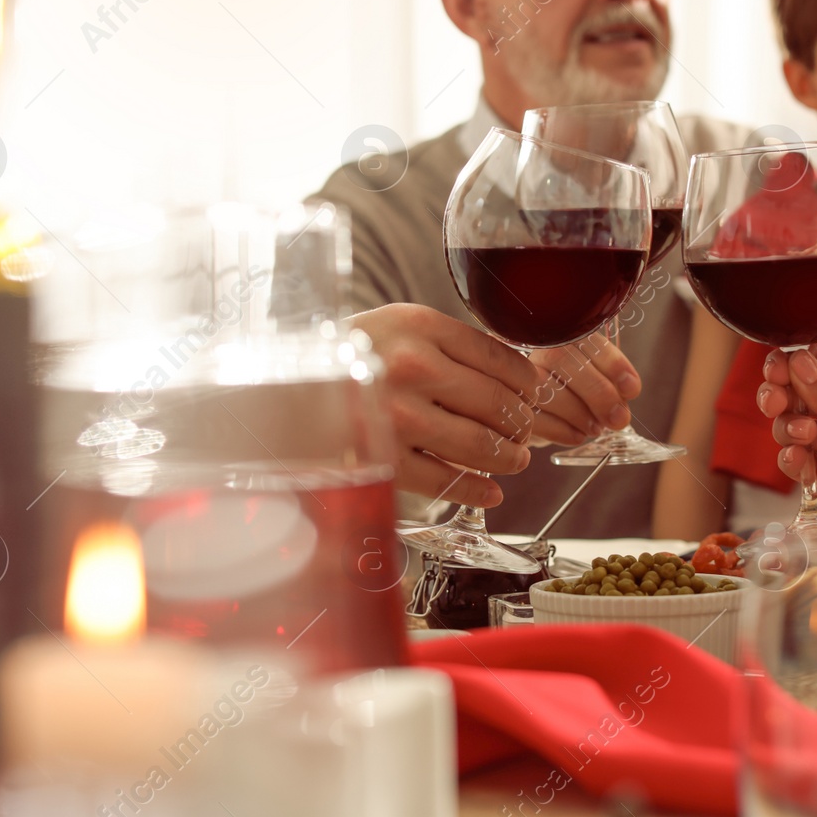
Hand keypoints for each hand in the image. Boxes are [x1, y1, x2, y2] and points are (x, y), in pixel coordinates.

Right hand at [351, 305, 587, 506]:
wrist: (282, 389)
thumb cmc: (346, 356)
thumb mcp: (394, 325)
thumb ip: (446, 343)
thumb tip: (512, 377)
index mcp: (419, 325)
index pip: (498, 356)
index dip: (526, 381)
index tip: (534, 393)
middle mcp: (411, 367)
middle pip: (497, 402)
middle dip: (521, 423)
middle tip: (525, 430)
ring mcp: (398, 416)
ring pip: (480, 444)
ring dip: (509, 457)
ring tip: (515, 458)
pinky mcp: (385, 459)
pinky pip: (447, 481)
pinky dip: (478, 490)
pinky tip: (492, 491)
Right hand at [527, 332, 642, 441]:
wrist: (543, 416)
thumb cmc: (576, 395)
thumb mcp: (599, 385)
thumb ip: (613, 388)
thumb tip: (622, 404)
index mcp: (566, 338)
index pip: (586, 339)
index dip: (612, 363)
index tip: (631, 388)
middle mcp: (538, 351)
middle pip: (561, 360)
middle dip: (597, 391)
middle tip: (618, 418)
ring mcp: (517, 378)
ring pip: (546, 388)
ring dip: (579, 413)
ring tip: (596, 428)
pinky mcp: (509, 408)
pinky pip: (534, 417)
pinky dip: (562, 430)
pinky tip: (577, 435)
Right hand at [759, 345, 816, 563]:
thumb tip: (797, 363)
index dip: (793, 365)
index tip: (774, 370)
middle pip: (806, 398)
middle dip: (785, 398)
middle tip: (775, 403)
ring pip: (806, 432)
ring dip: (792, 430)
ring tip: (801, 434)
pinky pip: (816, 468)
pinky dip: (800, 463)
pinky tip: (795, 459)